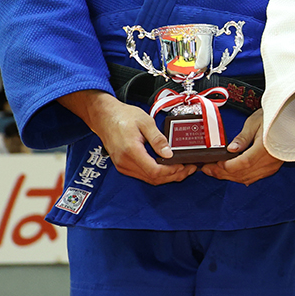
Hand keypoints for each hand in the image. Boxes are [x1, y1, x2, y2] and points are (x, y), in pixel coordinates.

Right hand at [60, 90, 194, 184]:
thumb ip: (158, 139)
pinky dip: (158, 174)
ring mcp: (123, 166)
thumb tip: (169, 154)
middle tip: (190, 168)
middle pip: (153, 179)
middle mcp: (125, 162)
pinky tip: (168, 167)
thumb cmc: (122, 116)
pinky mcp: (123, 165)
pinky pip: (143, 175)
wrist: (104, 116)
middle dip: (174, 176)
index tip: (185, 165)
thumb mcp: (145, 122)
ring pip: (149, 179)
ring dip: (167, 176)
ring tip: (183, 168)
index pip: (155, 171)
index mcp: (131, 151)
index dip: (172, 171)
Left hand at [202, 109, 283, 184]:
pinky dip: (240, 177)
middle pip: (242, 174)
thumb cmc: (274, 117)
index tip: (212, 164)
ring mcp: (272, 166)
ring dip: (230, 177)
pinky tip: (231, 174)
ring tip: (215, 171)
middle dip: (222, 173)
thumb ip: (242, 138)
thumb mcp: (255, 122)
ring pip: (246, 178)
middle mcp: (270, 160)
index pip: (242, 163)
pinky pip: (254, 178)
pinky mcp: (272, 168)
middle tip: (207, 169)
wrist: (290, 120)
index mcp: (265, 148)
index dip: (225, 166)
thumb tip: (230, 149)